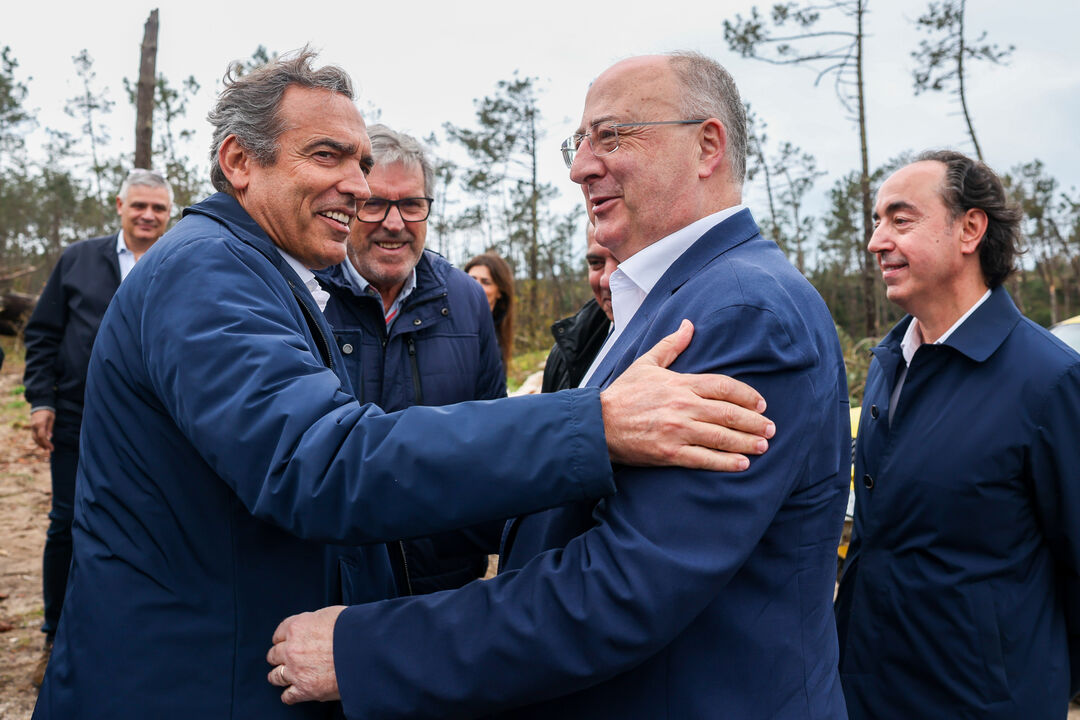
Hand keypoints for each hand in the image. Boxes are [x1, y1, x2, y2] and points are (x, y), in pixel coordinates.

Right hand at [30, 409, 54, 452]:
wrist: (40, 406)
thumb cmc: (48, 412)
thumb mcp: (52, 418)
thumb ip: (50, 428)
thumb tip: (50, 437)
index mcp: (40, 424)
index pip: (42, 436)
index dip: (47, 443)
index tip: (52, 448)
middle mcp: (34, 426)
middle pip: (37, 438)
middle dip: (43, 445)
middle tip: (50, 449)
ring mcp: (32, 427)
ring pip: (34, 438)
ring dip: (40, 444)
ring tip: (46, 448)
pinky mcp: (32, 427)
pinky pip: (34, 435)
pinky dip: (37, 440)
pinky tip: (42, 444)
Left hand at [267, 606, 344, 704]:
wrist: (365, 650)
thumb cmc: (353, 630)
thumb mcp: (331, 614)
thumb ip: (315, 622)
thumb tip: (315, 626)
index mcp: (297, 627)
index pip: (279, 633)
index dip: (283, 639)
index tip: (285, 642)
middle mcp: (292, 649)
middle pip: (273, 655)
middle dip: (279, 657)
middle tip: (285, 659)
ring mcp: (296, 671)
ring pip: (275, 676)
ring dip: (279, 675)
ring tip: (284, 676)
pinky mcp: (304, 690)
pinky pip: (287, 696)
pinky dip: (290, 695)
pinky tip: (294, 692)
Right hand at [600, 319, 773, 471]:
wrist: (598, 424)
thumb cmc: (623, 394)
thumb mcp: (646, 363)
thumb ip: (671, 345)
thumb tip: (688, 325)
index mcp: (680, 383)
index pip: (724, 386)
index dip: (747, 395)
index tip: (761, 404)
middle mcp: (682, 406)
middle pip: (729, 413)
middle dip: (754, 422)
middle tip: (771, 428)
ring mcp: (677, 431)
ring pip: (721, 437)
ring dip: (747, 442)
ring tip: (763, 446)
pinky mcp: (670, 453)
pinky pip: (704, 459)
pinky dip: (726, 462)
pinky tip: (742, 464)